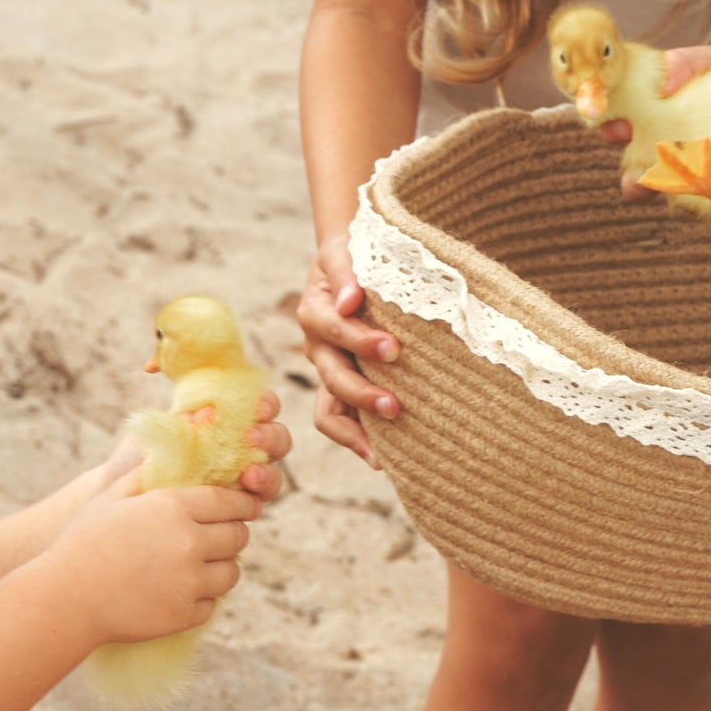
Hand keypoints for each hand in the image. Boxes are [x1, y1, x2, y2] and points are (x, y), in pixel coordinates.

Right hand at [48, 476, 259, 647]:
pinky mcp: (185, 614)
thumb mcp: (111, 496)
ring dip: (221, 567)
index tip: (245, 508)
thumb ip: (145, 474)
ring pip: (231, 572)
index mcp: (174, 507)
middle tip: (221, 537)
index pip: (230, 502)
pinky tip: (181, 591)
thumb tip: (168, 452)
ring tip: (203, 566)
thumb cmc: (83, 542)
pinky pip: (211, 604)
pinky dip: (201, 599)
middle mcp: (189, 543)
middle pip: (238, 536)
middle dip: (233, 534)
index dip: (242, 504)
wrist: (66, 599)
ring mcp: (190, 582)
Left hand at [95, 390, 291, 504]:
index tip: (257, 408)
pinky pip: (256, 503)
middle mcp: (238, 450)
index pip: (257, 407)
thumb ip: (182, 423)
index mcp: (224, 423)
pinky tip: (245, 497)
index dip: (266, 404)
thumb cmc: (136, 460)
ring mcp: (240, 482)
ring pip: (273, 474)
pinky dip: (257, 498)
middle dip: (271, 437)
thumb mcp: (154, 435)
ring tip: (250, 476)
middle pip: (276, 439)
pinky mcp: (234, 511)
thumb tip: (208, 410)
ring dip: (269, 472)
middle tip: (251, 440)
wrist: (117, 500)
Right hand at [295, 231, 399, 466]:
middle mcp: (317, 347)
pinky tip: (382, 460)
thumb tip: (351, 300)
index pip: (334, 331)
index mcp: (315, 312)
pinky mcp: (341, 388)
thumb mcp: (344, 251)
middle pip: (333, 378)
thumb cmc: (352, 256)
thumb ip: (346, 271)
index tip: (392, 348)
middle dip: (363, 394)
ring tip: (384, 452)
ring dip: (357, 431)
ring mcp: (329, 372)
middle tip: (395, 406)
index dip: (360, 340)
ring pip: (330, 412)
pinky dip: (358, 441)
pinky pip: (340, 421)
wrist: (347, 264)